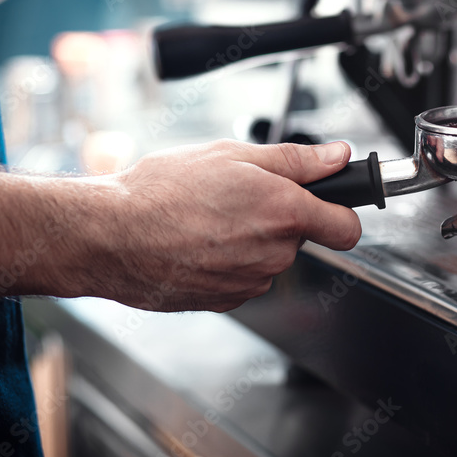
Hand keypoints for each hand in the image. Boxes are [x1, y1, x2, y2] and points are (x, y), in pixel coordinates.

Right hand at [83, 140, 360, 311]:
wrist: (109, 235)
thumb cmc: (161, 191)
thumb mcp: (233, 155)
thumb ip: (296, 160)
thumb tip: (337, 155)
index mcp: (284, 213)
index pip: (348, 228)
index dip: (343, 213)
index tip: (332, 206)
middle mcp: (274, 254)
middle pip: (300, 238)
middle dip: (279, 218)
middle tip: (238, 196)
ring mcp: (250, 282)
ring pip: (269, 258)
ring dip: (251, 240)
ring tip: (208, 218)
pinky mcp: (225, 301)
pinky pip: (243, 277)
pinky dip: (228, 262)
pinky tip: (197, 243)